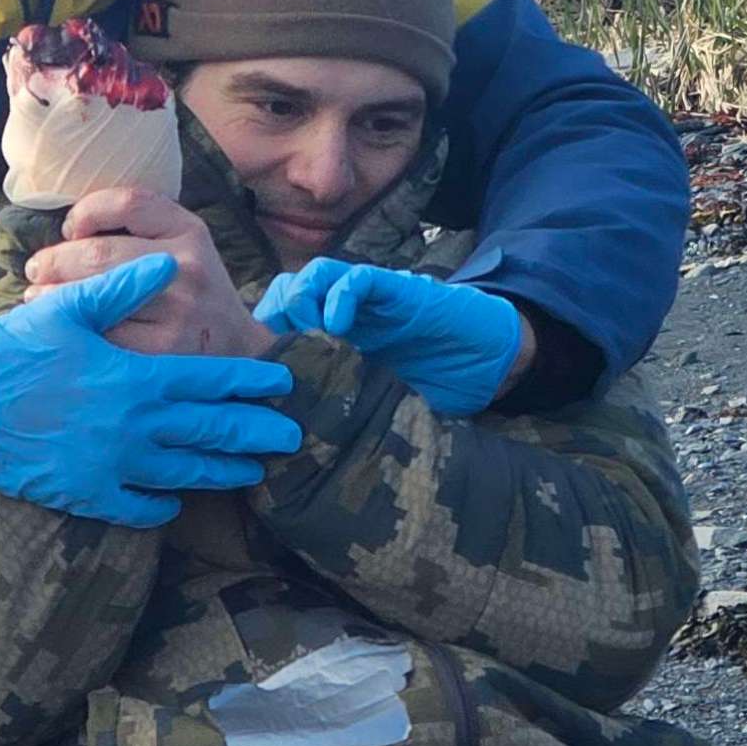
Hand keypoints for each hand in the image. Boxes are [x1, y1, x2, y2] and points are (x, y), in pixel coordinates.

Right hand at [0, 254, 302, 527]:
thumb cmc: (20, 351)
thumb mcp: (71, 309)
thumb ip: (125, 287)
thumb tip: (167, 265)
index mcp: (139, 377)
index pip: (212, 381)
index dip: (251, 383)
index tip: (283, 386)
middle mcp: (135, 424)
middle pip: (212, 431)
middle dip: (256, 433)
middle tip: (292, 436)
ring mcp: (113, 464)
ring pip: (184, 472)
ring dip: (222, 472)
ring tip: (252, 472)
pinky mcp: (87, 492)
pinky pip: (136, 506)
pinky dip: (161, 505)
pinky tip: (176, 503)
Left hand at [23, 188, 275, 358]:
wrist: (236, 346)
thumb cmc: (197, 290)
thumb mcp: (186, 245)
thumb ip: (142, 229)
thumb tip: (70, 230)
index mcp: (190, 230)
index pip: (127, 203)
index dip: (86, 212)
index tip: (70, 229)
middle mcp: (185, 266)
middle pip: (99, 253)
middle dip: (54, 261)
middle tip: (36, 269)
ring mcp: (176, 309)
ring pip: (94, 295)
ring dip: (52, 296)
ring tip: (39, 296)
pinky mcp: (162, 349)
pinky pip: (101, 333)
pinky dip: (73, 327)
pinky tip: (63, 325)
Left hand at [254, 261, 524, 414]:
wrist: (489, 359)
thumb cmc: (436, 388)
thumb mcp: (375, 408)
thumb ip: (341, 415)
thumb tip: (294, 468)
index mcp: (334, 343)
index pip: (279, 326)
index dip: (261, 342)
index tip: (257, 374)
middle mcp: (346, 316)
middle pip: (285, 296)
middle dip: (272, 318)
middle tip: (275, 353)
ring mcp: (370, 301)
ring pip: (314, 277)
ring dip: (299, 300)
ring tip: (304, 333)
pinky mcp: (397, 290)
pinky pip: (358, 279)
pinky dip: (341, 294)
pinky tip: (337, 324)